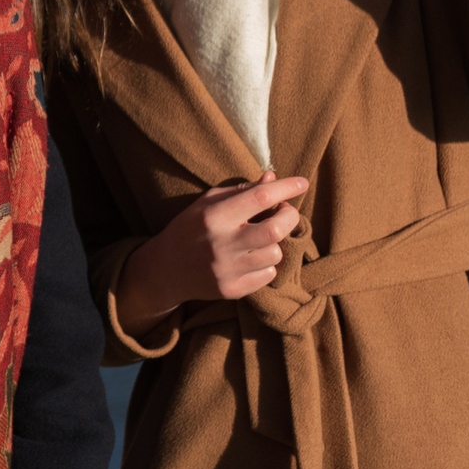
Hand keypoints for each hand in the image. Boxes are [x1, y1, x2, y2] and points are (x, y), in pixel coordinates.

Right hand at [113, 171, 308, 339]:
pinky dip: (266, 264)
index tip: (302, 183)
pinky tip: (251, 258)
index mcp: (214, 216)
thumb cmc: (190, 227)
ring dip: (275, 243)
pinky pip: (268, 275)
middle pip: (276, 229)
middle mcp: (222, 243)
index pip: (259, 198)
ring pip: (275, 254)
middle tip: (285, 211)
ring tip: (260, 238)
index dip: (286, 188)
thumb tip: (273, 179)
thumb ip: (241, 191)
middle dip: (290, 217)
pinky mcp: (233, 290)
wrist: (166, 268)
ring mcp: (228, 269)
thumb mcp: (208, 202)